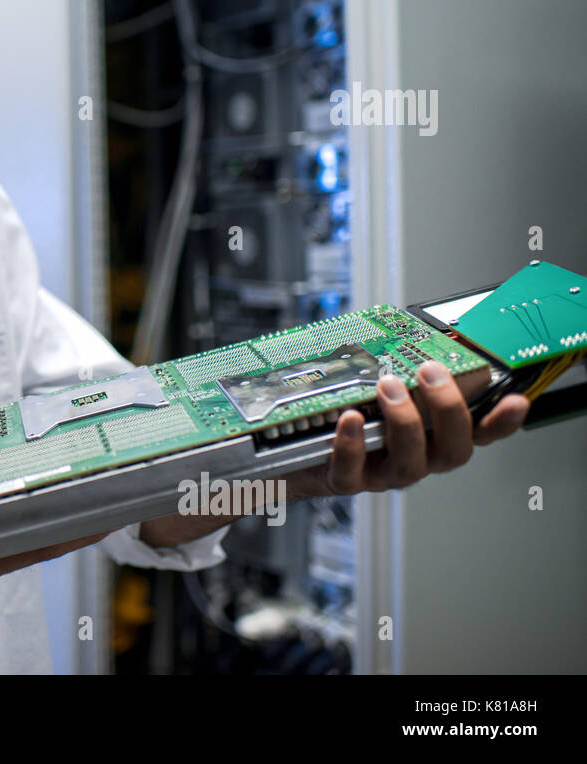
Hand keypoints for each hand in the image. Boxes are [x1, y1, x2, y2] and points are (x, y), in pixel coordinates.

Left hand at [285, 360, 529, 498]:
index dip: (501, 422)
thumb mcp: (371, 385)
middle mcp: (415, 458)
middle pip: (454, 451)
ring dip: (404, 422)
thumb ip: (395, 364)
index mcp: (430, 435)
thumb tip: (403, 325)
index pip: (478, 433)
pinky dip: (352, 445)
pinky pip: (352, 472)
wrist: (288, 450)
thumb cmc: (340, 411)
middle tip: (431, 372)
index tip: (515, 398)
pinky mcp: (344, 481)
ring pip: (411, 465)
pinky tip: (349, 419)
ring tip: (388, 386)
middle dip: (448, 410)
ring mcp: (381, 474)